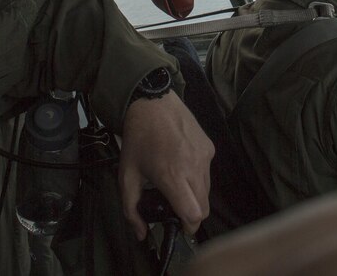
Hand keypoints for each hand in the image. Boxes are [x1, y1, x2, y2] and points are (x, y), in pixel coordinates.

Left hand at [119, 91, 214, 239]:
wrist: (153, 102)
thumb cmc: (138, 138)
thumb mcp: (126, 175)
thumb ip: (131, 209)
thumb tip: (141, 234)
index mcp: (172, 176)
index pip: (194, 214)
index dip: (188, 227)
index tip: (179, 227)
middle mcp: (193, 167)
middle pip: (204, 208)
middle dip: (192, 215)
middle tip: (176, 209)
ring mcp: (204, 157)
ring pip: (207, 191)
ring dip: (195, 196)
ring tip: (176, 183)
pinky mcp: (210, 147)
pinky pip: (208, 172)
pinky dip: (197, 176)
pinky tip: (182, 165)